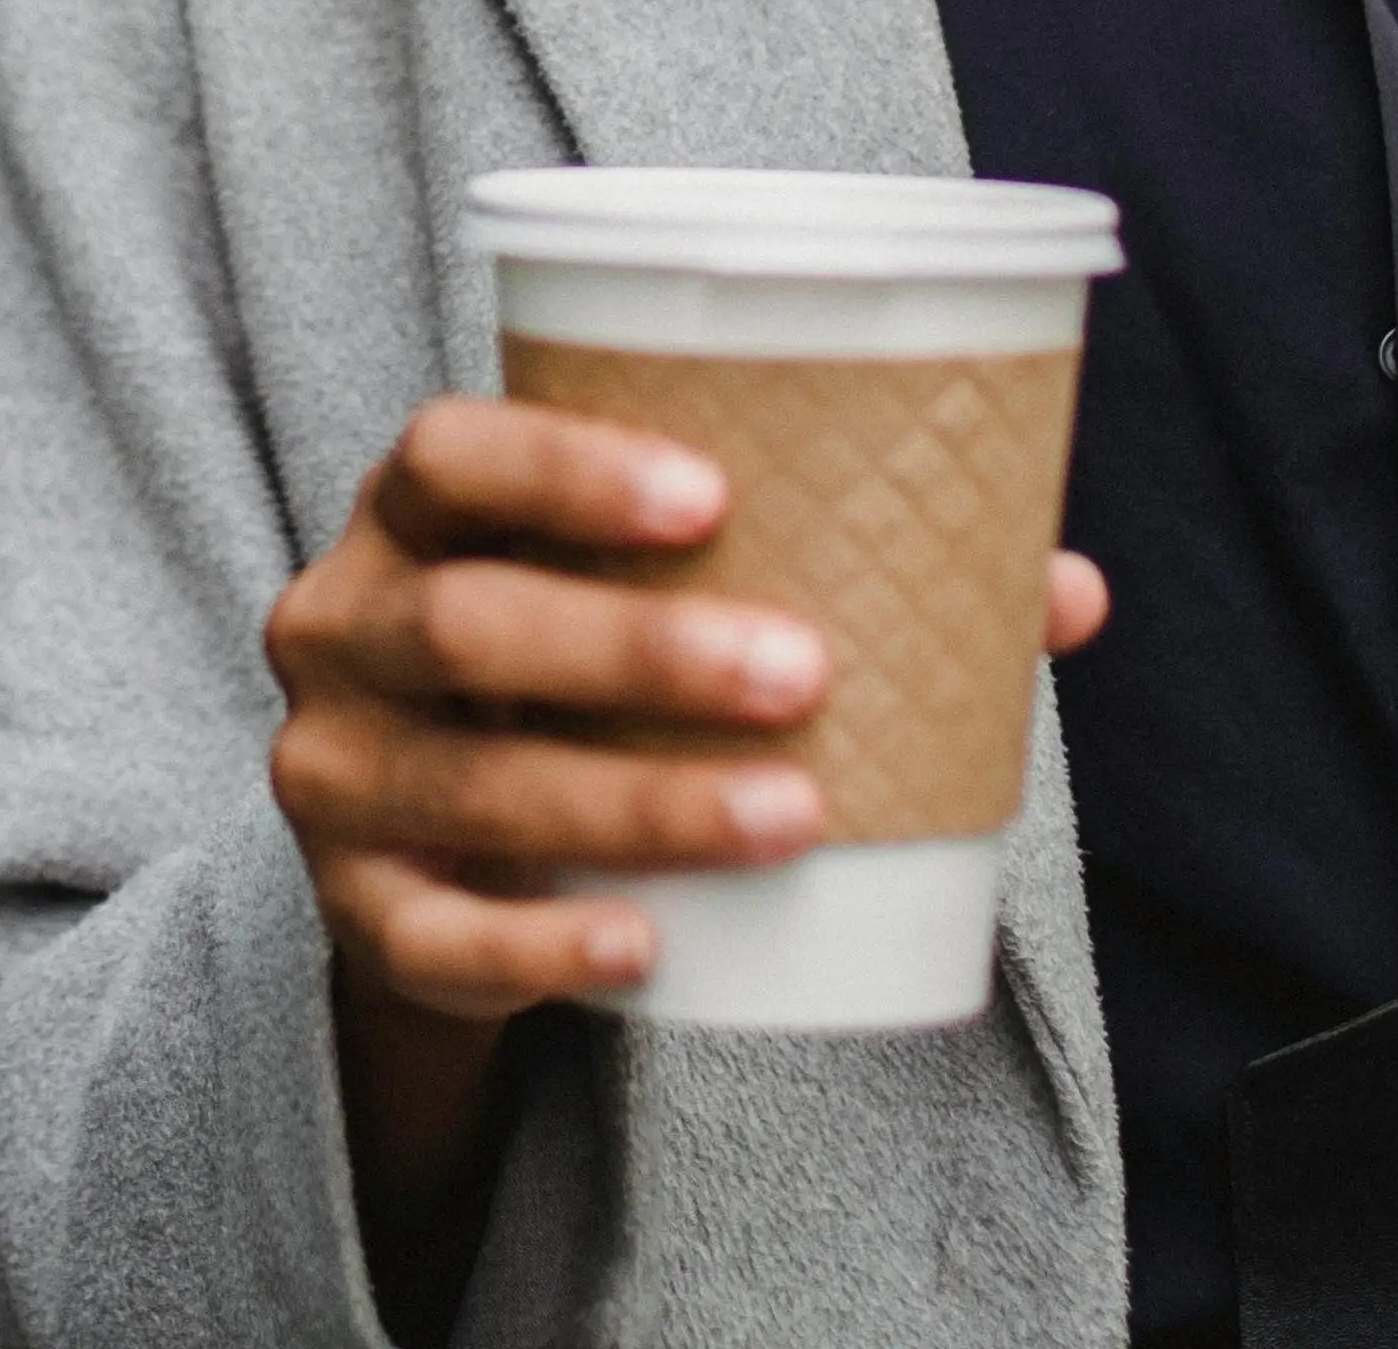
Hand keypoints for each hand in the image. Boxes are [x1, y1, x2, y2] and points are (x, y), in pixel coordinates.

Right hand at [263, 396, 1105, 1297]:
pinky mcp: (355, 910)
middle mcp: (340, 628)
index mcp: (411, 515)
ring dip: (638, 802)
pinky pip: (435, 939)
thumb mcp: (657, 599)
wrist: (443, 844)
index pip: (447, 453)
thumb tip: (1065, 590)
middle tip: (804, 671)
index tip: (716, 495)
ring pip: (470, 791)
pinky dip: (544, 943)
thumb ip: (832, 573)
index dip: (566, 465)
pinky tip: (648, 941)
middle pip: (465, 624)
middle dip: (638, 648)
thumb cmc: (584, 673)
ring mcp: (331, 777)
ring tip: (792, 815)